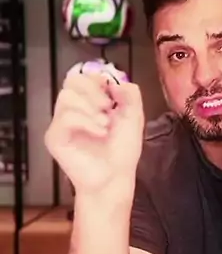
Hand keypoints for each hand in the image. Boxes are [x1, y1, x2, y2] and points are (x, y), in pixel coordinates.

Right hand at [44, 73, 144, 194]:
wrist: (116, 177)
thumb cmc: (122, 150)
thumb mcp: (134, 116)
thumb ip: (130, 94)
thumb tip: (116, 81)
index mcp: (88, 102)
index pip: (82, 76)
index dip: (96, 78)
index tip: (111, 90)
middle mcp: (72, 110)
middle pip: (71, 81)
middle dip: (93, 90)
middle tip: (108, 106)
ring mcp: (61, 124)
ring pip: (66, 97)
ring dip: (89, 107)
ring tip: (105, 124)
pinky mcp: (55, 138)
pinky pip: (65, 118)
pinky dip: (85, 122)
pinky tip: (100, 132)